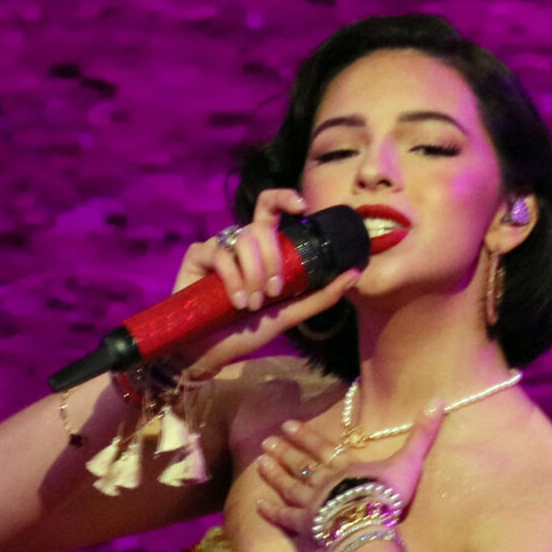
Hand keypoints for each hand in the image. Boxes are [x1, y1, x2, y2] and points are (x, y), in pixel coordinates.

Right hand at [165, 188, 357, 379]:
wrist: (208, 353)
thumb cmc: (244, 333)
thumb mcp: (287, 315)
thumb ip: (319, 296)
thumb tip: (355, 274)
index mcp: (261, 249)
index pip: (272, 208)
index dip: (285, 198)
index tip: (301, 207)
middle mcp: (239, 243)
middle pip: (261, 227)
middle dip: (273, 260)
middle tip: (273, 293)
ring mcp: (216, 247)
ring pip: (242, 240)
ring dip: (252, 274)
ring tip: (250, 305)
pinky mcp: (196, 256)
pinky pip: (218, 253)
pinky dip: (232, 278)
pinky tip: (235, 302)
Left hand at [254, 402, 445, 542]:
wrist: (368, 521)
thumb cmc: (388, 494)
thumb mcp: (409, 461)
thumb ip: (422, 434)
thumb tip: (439, 401)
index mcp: (346, 467)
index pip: (323, 448)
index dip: (306, 436)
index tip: (288, 426)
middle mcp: (325, 482)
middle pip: (302, 465)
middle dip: (285, 453)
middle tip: (266, 442)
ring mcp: (313, 503)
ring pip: (290, 486)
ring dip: (275, 475)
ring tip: (260, 463)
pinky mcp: (307, 524)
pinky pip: (286, 517)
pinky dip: (272, 512)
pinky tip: (259, 505)